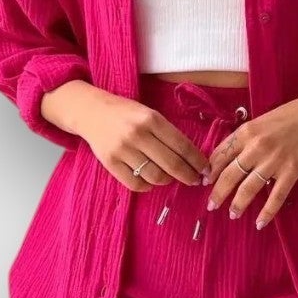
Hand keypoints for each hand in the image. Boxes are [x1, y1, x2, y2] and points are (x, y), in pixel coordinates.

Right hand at [79, 90, 210, 192]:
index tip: (206, 169)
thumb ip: (167, 133)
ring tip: (169, 177)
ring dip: (167, 180)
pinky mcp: (110, 163)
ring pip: (155, 176)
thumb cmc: (126, 113)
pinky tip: (150, 179)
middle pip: (171, 164)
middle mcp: (137, 134)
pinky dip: (148, 186)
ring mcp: (122, 150)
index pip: (182, 145)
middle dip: (188, 176)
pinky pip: (136, 184)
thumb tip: (192, 158)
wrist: (91, 111)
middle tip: (195, 180)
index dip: (197, 161)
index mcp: (151, 119)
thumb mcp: (149, 114)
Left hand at [205, 91, 297, 229]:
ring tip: (232, 214)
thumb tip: (228, 157)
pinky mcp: (292, 171)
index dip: (210, 171)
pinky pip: (276, 196)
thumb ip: (245, 138)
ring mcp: (274, 160)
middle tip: (211, 205)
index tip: (204, 182)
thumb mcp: (261, 121)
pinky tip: (260, 223)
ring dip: (238, 204)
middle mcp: (256, 147)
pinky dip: (267, 212)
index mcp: (246, 132)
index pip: (220, 155)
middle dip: (218, 193)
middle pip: (229, 175)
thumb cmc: (290, 114)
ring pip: (249, 188)